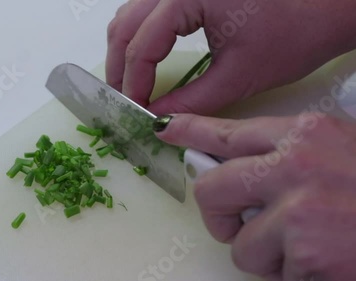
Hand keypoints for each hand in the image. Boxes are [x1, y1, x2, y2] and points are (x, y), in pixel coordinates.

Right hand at [107, 0, 355, 114]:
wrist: (327, 7)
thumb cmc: (294, 34)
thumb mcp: (236, 76)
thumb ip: (190, 101)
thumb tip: (158, 119)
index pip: (142, 45)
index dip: (134, 83)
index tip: (134, 110)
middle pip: (125, 25)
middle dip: (120, 67)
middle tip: (124, 100)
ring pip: (131, 14)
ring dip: (126, 49)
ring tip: (130, 83)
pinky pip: (148, 9)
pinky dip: (141, 36)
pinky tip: (145, 58)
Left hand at [153, 112, 355, 279]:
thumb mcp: (334, 152)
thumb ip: (284, 155)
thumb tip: (231, 165)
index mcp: (304, 134)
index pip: (228, 130)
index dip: (190, 131)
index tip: (165, 130)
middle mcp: (295, 165)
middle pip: (211, 188)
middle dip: (218, 213)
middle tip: (240, 222)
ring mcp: (299, 209)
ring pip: (240, 243)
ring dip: (266, 252)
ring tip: (306, 245)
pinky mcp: (305, 252)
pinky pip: (269, 272)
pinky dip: (291, 274)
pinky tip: (323, 260)